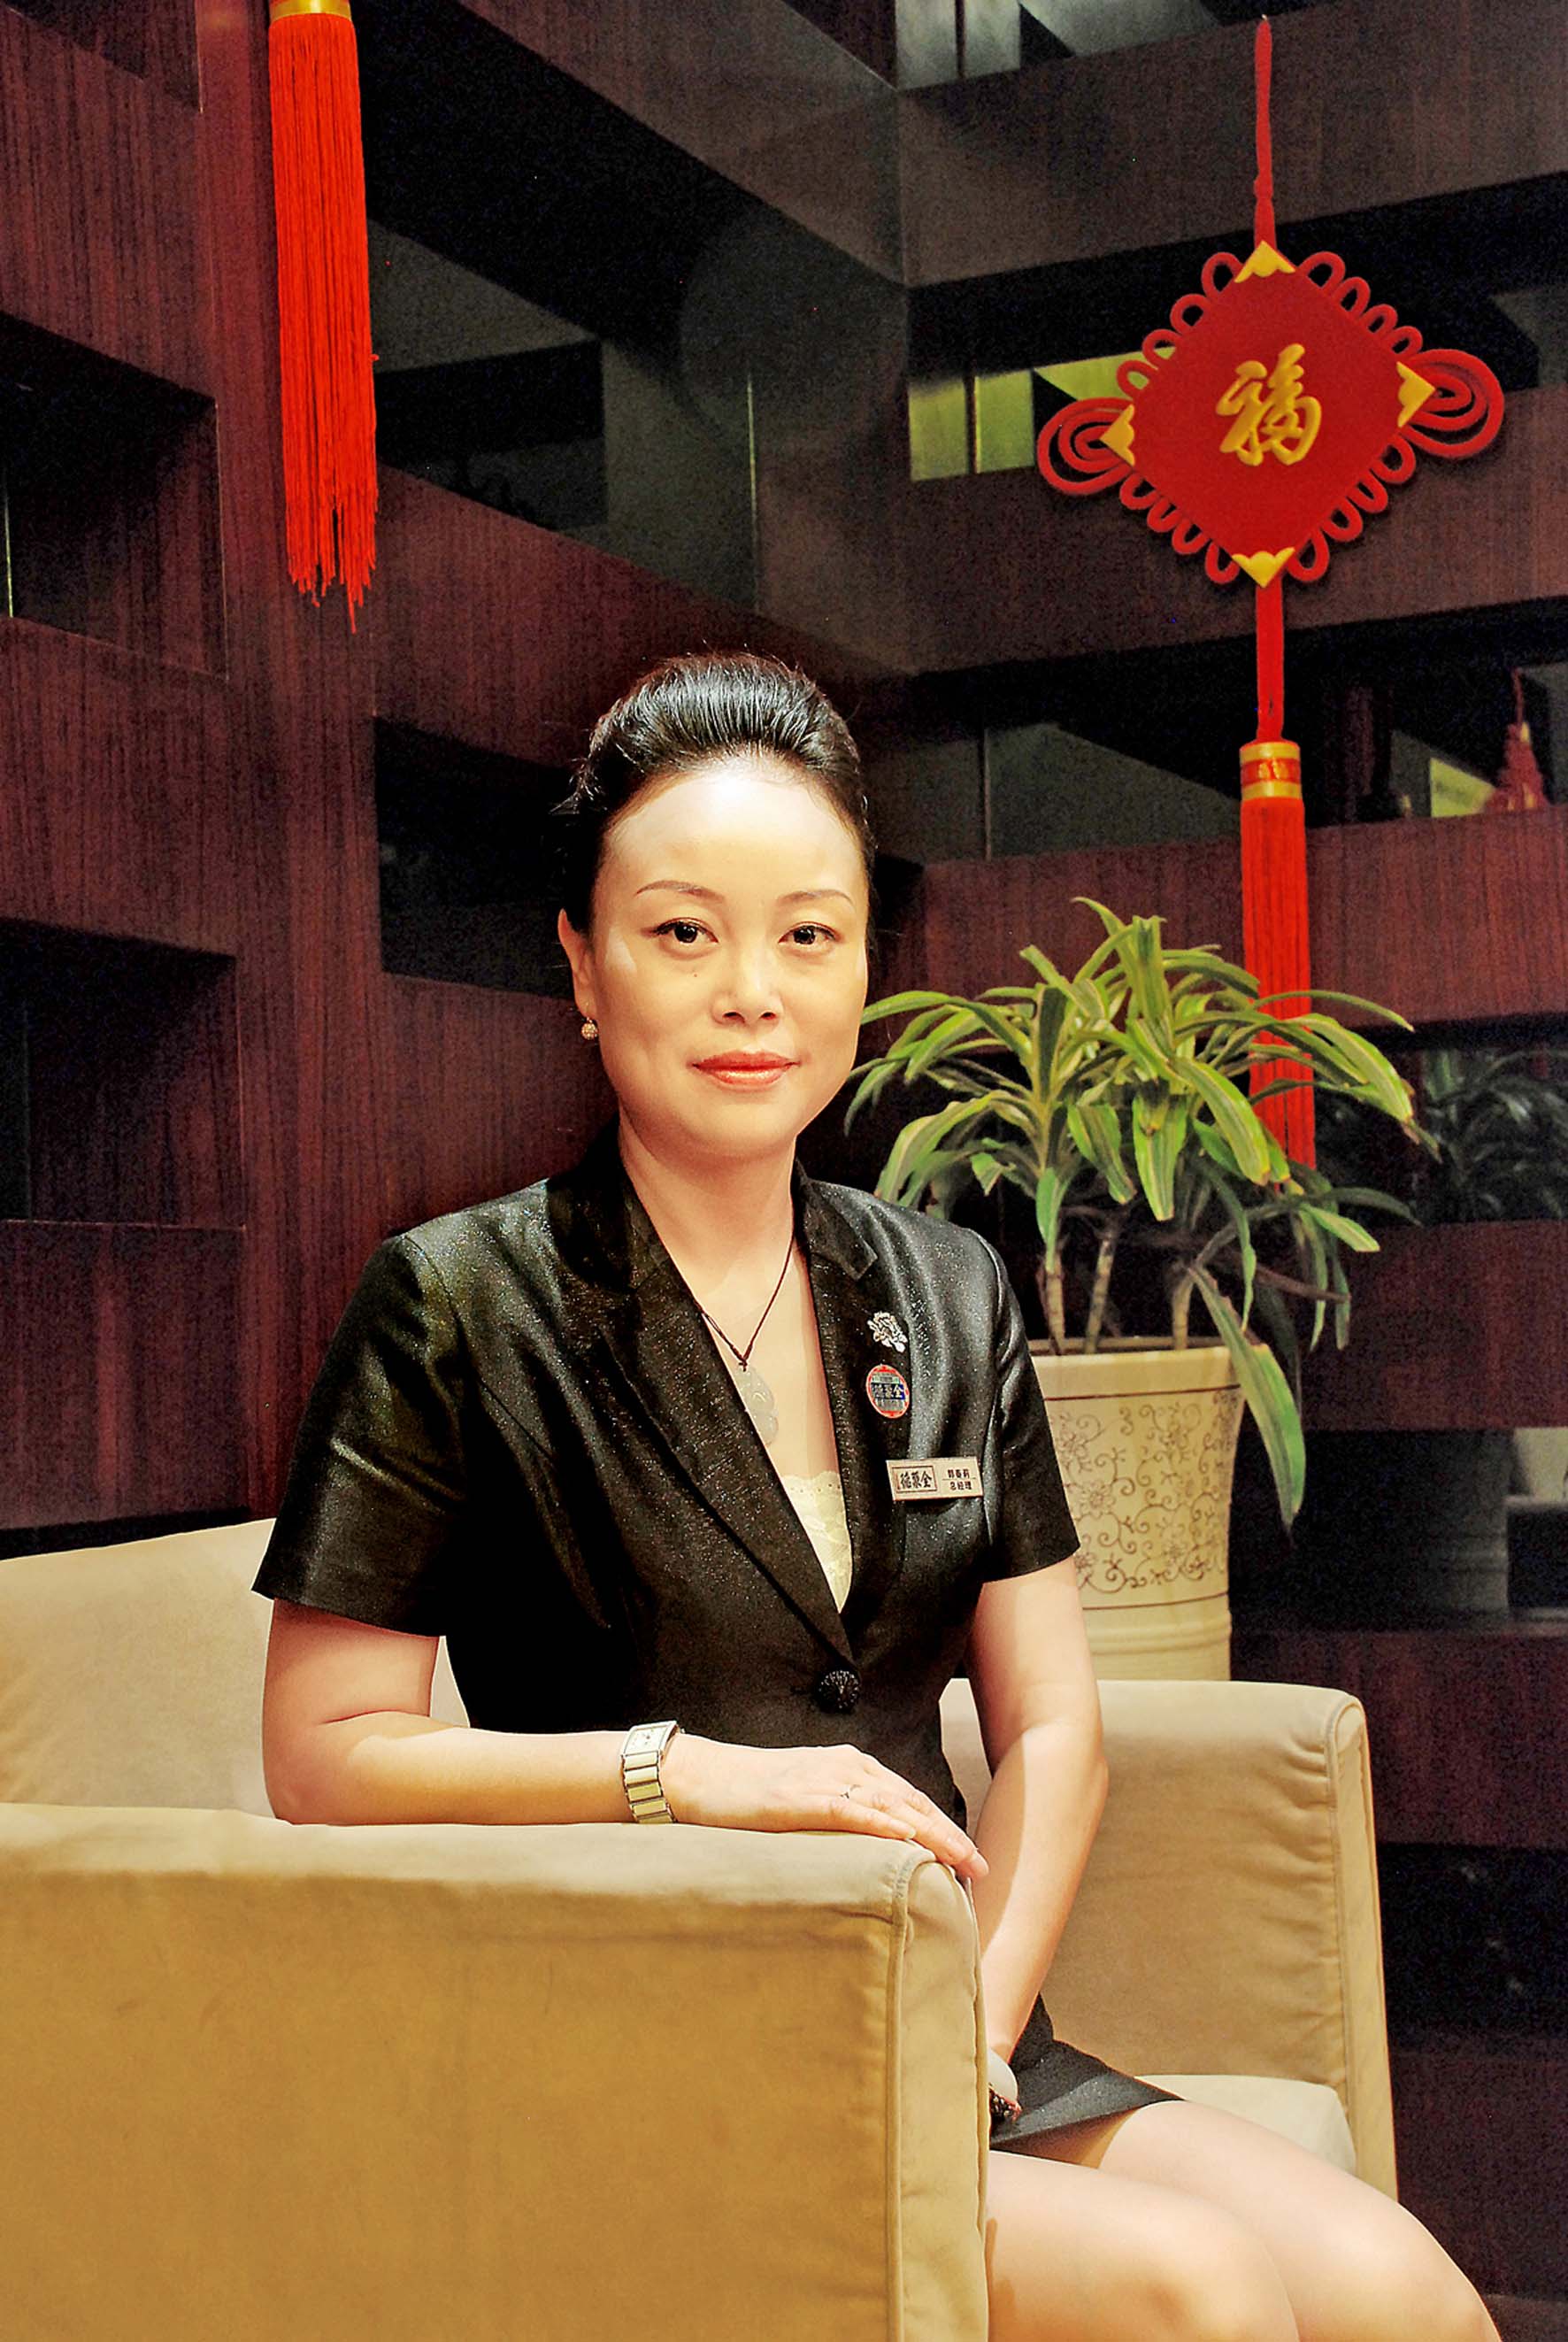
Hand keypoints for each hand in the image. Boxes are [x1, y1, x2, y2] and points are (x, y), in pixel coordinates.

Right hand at [659, 1733, 987, 1884]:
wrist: (701, 1778)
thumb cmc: (752, 1796)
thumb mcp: (807, 1802)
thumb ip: (842, 1817)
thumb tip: (876, 1855)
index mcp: (851, 1767)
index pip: (909, 1799)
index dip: (943, 1828)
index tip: (971, 1859)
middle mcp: (846, 1767)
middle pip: (910, 1802)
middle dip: (949, 1835)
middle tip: (981, 1868)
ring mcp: (823, 1780)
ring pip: (891, 1807)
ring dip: (931, 1835)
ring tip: (961, 1861)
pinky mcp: (798, 1799)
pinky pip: (849, 1812)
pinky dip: (882, 1826)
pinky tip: (907, 1840)